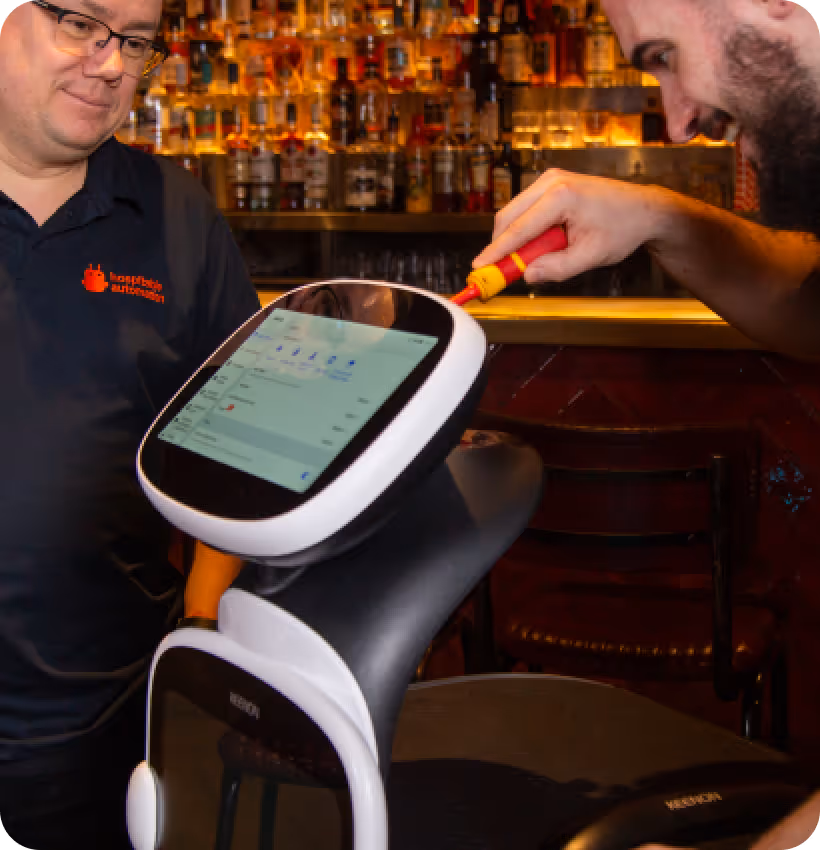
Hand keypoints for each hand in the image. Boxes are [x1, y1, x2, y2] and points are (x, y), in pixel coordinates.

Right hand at [473, 169, 671, 284]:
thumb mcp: (590, 256)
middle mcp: (551, 182)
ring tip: (533, 260)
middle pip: (507, 217)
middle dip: (501, 246)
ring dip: (515, 240)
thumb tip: (528, 276)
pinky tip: (542, 246)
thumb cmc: (623, 228)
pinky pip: (525, 211)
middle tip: (498, 272)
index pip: (518, 229)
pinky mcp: (550, 185)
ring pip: (514, 214)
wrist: (643, 209)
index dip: (496, 252)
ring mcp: (549, 180)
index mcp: (562, 196)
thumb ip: (556, 269)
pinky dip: (525, 231)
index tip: (478, 267)